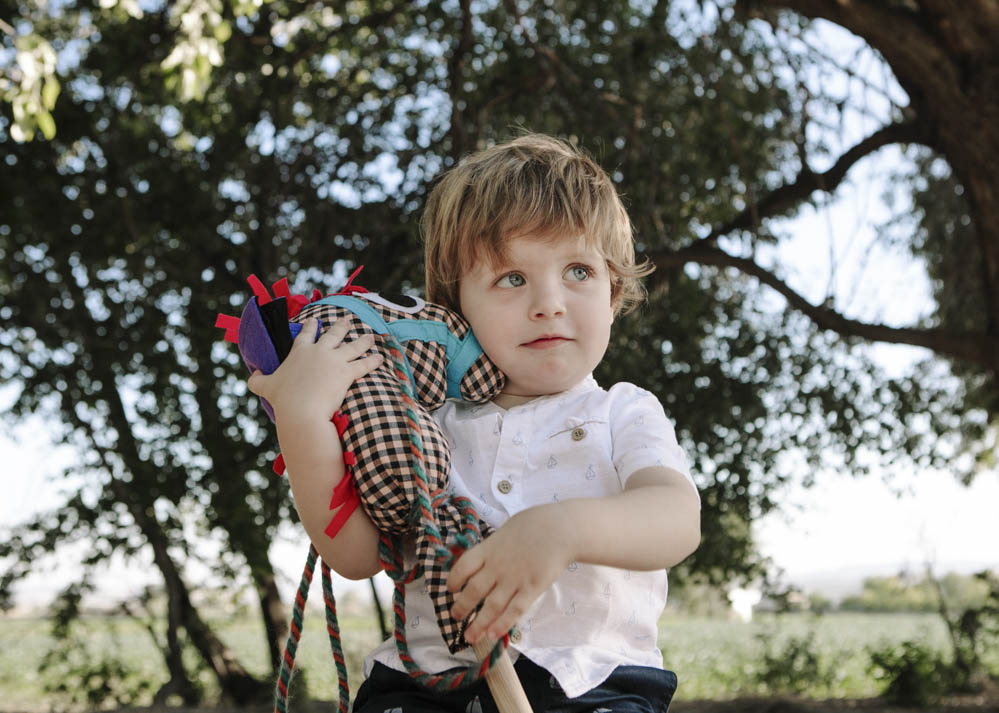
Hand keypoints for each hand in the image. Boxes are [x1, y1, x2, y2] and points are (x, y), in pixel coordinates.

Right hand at [247, 317, 382, 422]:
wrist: (301, 410)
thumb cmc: (283, 399)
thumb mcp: (266, 387)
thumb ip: (258, 379)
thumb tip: (252, 373)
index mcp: (300, 351)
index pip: (306, 333)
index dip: (311, 326)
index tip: (315, 320)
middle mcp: (319, 351)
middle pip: (333, 334)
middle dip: (341, 326)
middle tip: (347, 320)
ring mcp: (335, 360)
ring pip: (353, 346)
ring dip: (363, 341)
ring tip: (370, 337)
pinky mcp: (348, 372)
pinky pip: (364, 364)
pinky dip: (373, 361)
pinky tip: (380, 358)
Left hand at [447, 504, 573, 643]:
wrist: (561, 529)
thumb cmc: (535, 524)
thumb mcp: (506, 530)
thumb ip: (494, 546)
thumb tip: (484, 557)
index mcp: (489, 548)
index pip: (463, 567)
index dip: (453, 580)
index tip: (451, 589)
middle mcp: (497, 566)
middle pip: (473, 591)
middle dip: (462, 607)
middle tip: (455, 617)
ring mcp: (514, 579)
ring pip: (491, 606)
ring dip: (478, 624)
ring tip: (470, 637)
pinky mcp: (532, 589)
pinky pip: (514, 611)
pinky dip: (502, 624)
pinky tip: (492, 634)